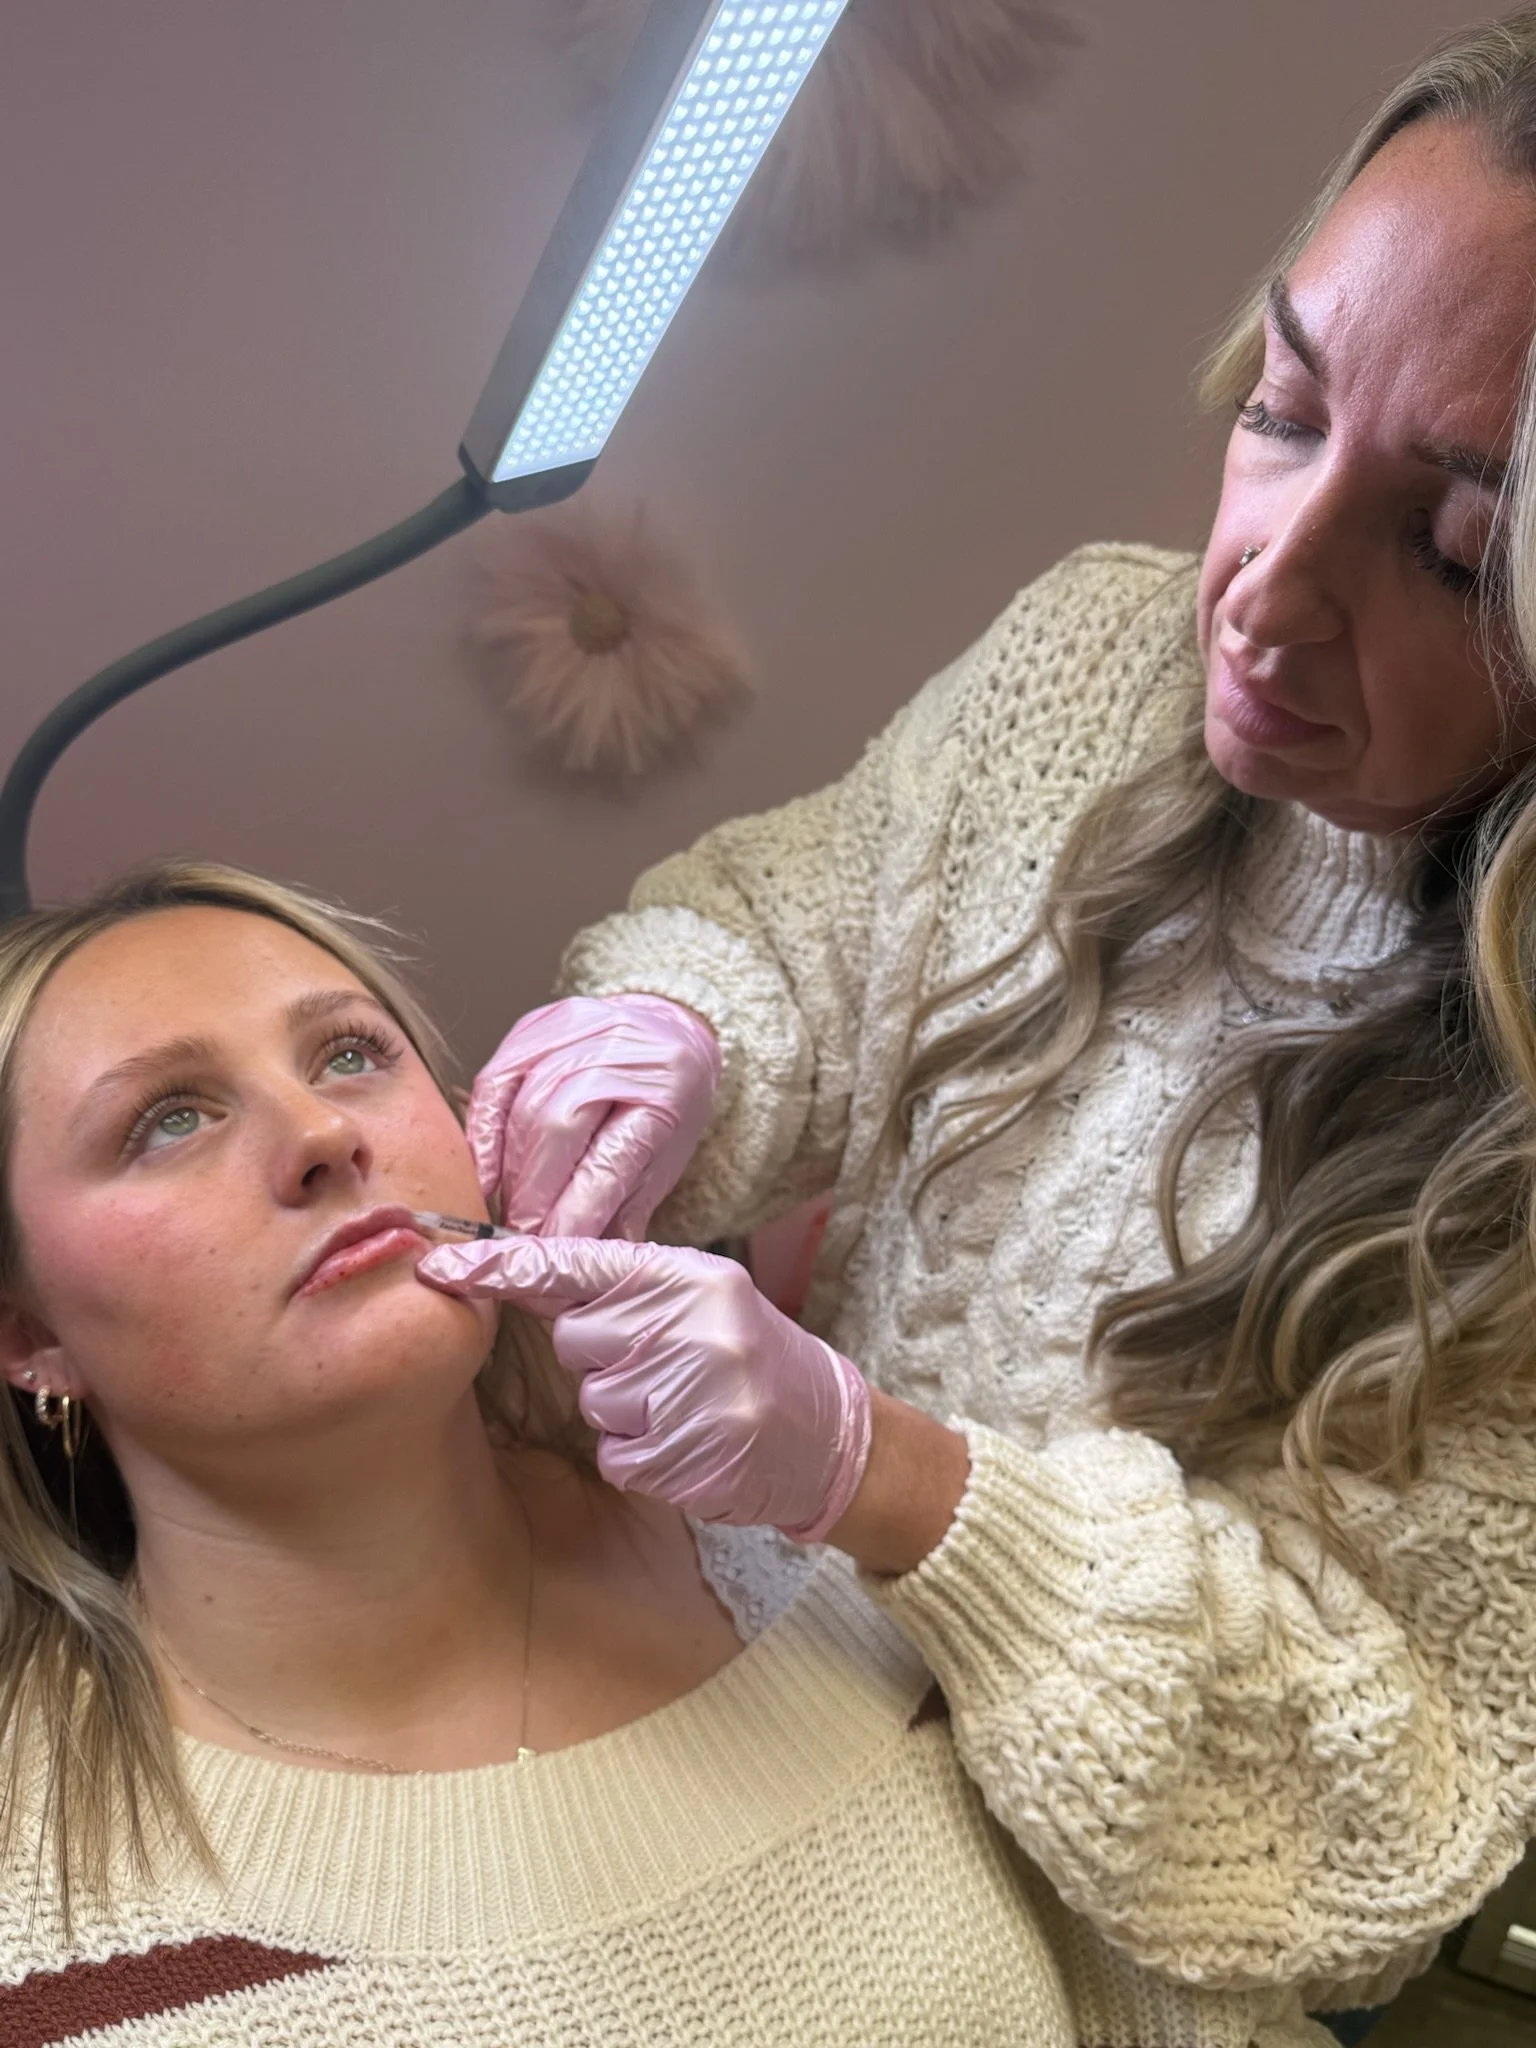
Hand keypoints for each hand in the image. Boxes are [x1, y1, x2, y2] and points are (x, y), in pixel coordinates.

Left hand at [418, 1234, 870, 1541]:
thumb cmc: (751, 1356)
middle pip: (576, 1340)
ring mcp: (691, 1394)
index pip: (575, 1264)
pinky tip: (691, 1444)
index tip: (438, 1269)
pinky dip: (643, 1457)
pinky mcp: (687, 1458)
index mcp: (688, 1276)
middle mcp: (690, 1326)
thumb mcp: (701, 1297)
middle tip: (666, 1366)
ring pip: (595, 1402)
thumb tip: (525, 1271)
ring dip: (627, 1413)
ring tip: (688, 1406)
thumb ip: (625, 1287)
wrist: (830, 1434)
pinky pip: (618, 1455)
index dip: (500, 1267)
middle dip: (605, 1359)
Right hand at [466, 996, 720, 1238]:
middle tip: (524, 1239)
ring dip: (511, 1172)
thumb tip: (583, 1267)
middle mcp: (619, 1048)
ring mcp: (573, 1028)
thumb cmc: (666, 1103)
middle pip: (558, 1128)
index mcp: (666, 1086)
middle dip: (535, 1195)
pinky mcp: (534, 1024)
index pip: (611, 1159)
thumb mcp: (666, 1158)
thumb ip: (624, 1208)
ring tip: (511, 1213)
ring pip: (522, 1108)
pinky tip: (486, 1174)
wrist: (665, 1027)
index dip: (576, 1212)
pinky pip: (494, 1082)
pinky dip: (484, 1134)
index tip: (554, 1252)